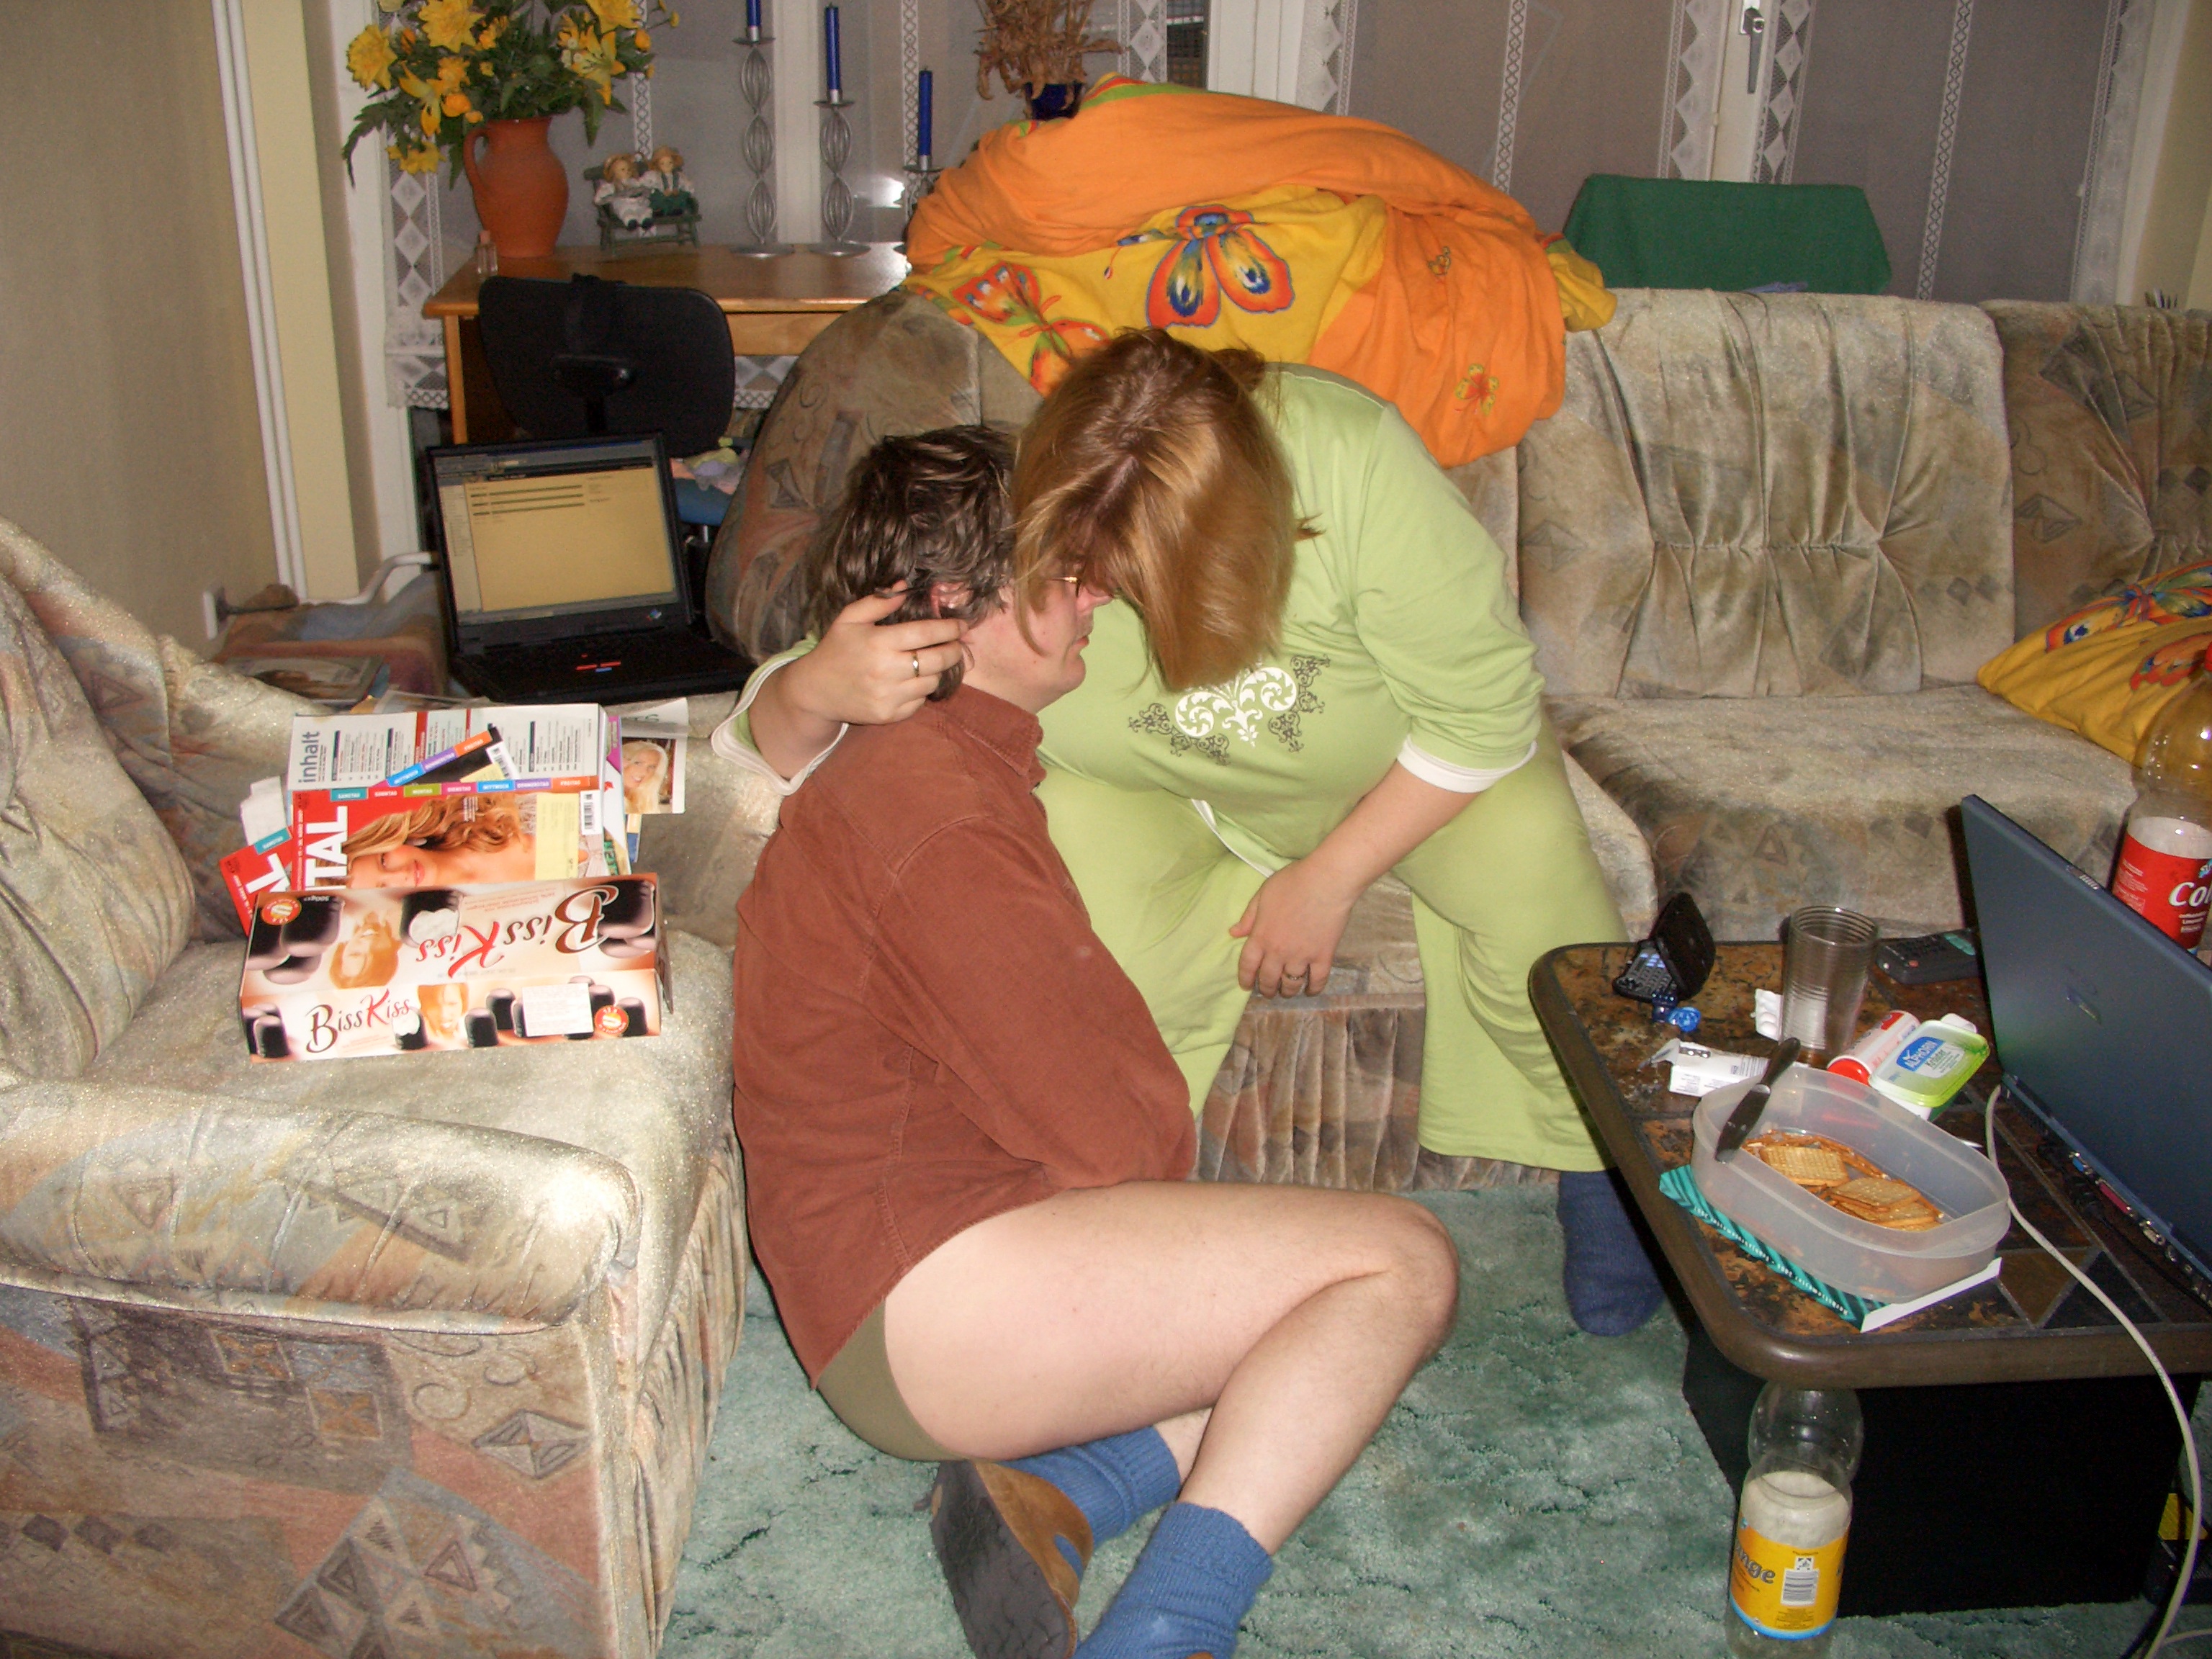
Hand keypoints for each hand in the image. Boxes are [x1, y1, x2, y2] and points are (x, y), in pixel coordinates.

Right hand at [784, 586, 967, 726]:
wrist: (815, 691)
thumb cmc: (835, 649)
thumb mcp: (850, 618)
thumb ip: (878, 602)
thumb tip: (905, 587)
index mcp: (878, 642)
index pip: (926, 633)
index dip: (949, 628)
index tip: (961, 626)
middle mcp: (886, 671)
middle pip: (938, 660)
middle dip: (954, 651)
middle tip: (957, 644)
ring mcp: (888, 696)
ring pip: (932, 682)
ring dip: (936, 671)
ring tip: (931, 662)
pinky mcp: (888, 715)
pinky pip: (919, 702)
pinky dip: (921, 691)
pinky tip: (911, 682)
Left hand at [1229, 856, 1360, 996]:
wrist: (1325, 882)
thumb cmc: (1292, 883)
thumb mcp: (1263, 895)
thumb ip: (1249, 917)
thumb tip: (1234, 933)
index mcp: (1261, 936)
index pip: (1248, 965)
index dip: (1246, 978)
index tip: (1246, 985)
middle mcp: (1278, 952)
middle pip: (1268, 979)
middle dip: (1266, 989)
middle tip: (1268, 991)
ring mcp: (1302, 956)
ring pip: (1291, 983)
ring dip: (1287, 991)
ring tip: (1286, 992)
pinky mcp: (1323, 956)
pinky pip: (1317, 980)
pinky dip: (1313, 989)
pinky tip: (1310, 990)